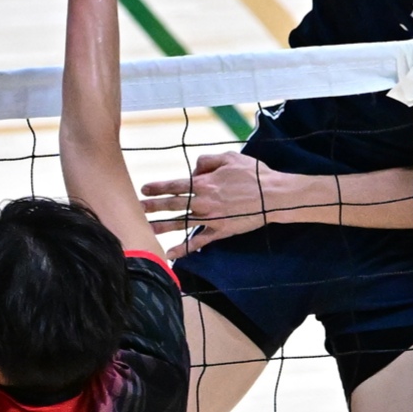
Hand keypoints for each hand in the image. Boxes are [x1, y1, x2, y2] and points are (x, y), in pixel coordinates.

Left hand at [141, 152, 312, 257]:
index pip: (175, 184)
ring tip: (146, 230)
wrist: (275, 195)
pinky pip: (199, 241)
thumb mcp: (230, 157)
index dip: (158, 187)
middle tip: (137, 209)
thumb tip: (194, 169)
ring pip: (181, 223)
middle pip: (173, 204)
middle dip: (154, 206)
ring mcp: (212, 218)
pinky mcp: (221, 231)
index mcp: (205, 182)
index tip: (144, 189)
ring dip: (163, 227)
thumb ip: (208, 161)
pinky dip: (184, 249)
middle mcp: (204, 201)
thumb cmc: (255, 174)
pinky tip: (171, 254)